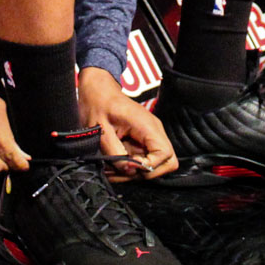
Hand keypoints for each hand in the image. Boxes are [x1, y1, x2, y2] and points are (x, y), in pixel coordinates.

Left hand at [77, 66, 176, 180]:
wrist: (98, 91)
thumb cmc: (98, 105)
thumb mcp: (101, 129)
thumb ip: (114, 151)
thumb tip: (128, 169)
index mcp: (146, 125)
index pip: (165, 153)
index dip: (150, 165)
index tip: (130, 165)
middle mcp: (154, 131)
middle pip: (167, 162)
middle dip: (146, 172)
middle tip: (122, 170)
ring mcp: (151, 136)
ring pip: (156, 164)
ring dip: (136, 172)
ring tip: (113, 170)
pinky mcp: (144, 140)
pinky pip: (145, 160)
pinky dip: (131, 167)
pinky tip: (114, 165)